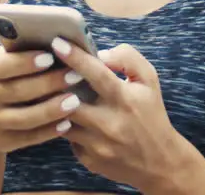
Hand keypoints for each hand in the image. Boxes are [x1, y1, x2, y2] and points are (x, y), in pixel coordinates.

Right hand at [0, 44, 83, 153]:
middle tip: (75, 75)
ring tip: (75, 101)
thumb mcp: (11, 59)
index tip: (50, 57)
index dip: (26, 62)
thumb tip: (62, 42)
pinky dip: (48, 132)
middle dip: (49, 84)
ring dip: (51, 110)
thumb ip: (29, 50)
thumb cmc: (11, 77)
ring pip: (24, 118)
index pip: (3, 65)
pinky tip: (67, 123)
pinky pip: (27, 138)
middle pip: (18, 91)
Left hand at [51, 38, 190, 191]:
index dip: (75, 56)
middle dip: (55, 85)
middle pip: (69, 100)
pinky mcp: (88, 160)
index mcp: (125, 99)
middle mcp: (109, 123)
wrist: (159, 162)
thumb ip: (128, 59)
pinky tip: (69, 119)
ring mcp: (97, 145)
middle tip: (45, 72)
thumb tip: (100, 54)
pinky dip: (66, 127)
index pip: (96, 73)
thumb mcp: (149, 81)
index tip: (57, 42)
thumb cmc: (151, 114)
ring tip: (52, 94)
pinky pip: (68, 139)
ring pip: (62, 121)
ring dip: (56, 107)